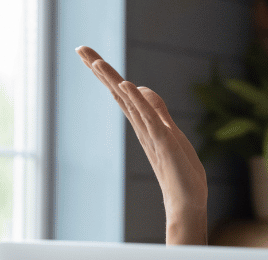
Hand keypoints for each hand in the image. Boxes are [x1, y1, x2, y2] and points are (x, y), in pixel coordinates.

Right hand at [76, 46, 207, 243]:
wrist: (187, 202)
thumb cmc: (180, 172)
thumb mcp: (170, 133)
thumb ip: (157, 112)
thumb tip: (140, 88)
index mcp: (144, 125)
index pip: (122, 94)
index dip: (106, 74)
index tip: (88, 54)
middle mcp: (143, 127)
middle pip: (118, 94)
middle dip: (101, 71)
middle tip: (79, 48)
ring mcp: (152, 135)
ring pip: (129, 103)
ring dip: (113, 81)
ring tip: (95, 61)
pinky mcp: (164, 142)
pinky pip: (149, 119)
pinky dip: (138, 102)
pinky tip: (127, 86)